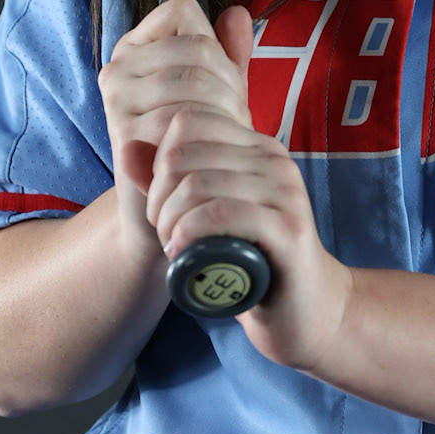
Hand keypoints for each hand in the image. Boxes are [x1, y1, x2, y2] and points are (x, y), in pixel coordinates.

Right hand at [97, 0, 253, 249]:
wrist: (168, 209)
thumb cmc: (196, 145)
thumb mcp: (218, 94)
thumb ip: (228, 54)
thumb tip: (238, 14)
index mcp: (136, 46)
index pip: (183, 11)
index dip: (216, 45)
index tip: (224, 84)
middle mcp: (118, 64)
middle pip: (196, 47)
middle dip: (229, 85)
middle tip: (234, 120)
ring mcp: (115, 96)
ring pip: (192, 79)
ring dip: (223, 111)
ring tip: (224, 136)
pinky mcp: (121, 129)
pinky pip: (178, 117)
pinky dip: (206, 134)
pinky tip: (209, 152)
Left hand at [146, 110, 353, 372]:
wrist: (307, 310)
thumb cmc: (253, 262)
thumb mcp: (209, 213)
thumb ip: (171, 181)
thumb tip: (127, 148)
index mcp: (259, 147)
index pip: (189, 123)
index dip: (159, 161)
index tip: (161, 202)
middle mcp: (275, 160)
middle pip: (184, 155)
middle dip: (158, 197)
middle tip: (163, 233)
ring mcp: (285, 193)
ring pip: (197, 184)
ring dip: (169, 221)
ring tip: (172, 246)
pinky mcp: (288, 228)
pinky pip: (222, 213)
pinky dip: (189, 232)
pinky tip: (182, 253)